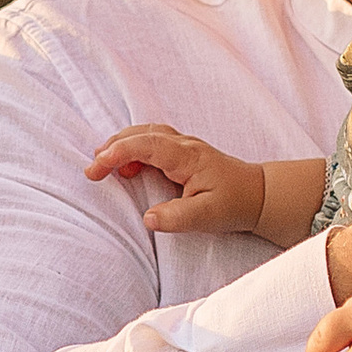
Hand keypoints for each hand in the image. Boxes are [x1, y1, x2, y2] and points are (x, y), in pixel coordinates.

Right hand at [88, 124, 267, 237]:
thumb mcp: (208, 216)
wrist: (259, 194)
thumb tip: (148, 218)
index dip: (117, 153)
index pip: (145, 145)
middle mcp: (184, 145)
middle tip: (92, 170)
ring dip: (122, 145)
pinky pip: (152, 141)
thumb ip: (177, 217)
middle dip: (113, 146)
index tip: (97, 169)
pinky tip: (128, 168)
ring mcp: (184, 146)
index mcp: (187, 156)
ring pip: (146, 134)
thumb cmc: (235, 203)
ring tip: (102, 163)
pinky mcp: (183, 153)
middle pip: (141, 133)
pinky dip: (134, 148)